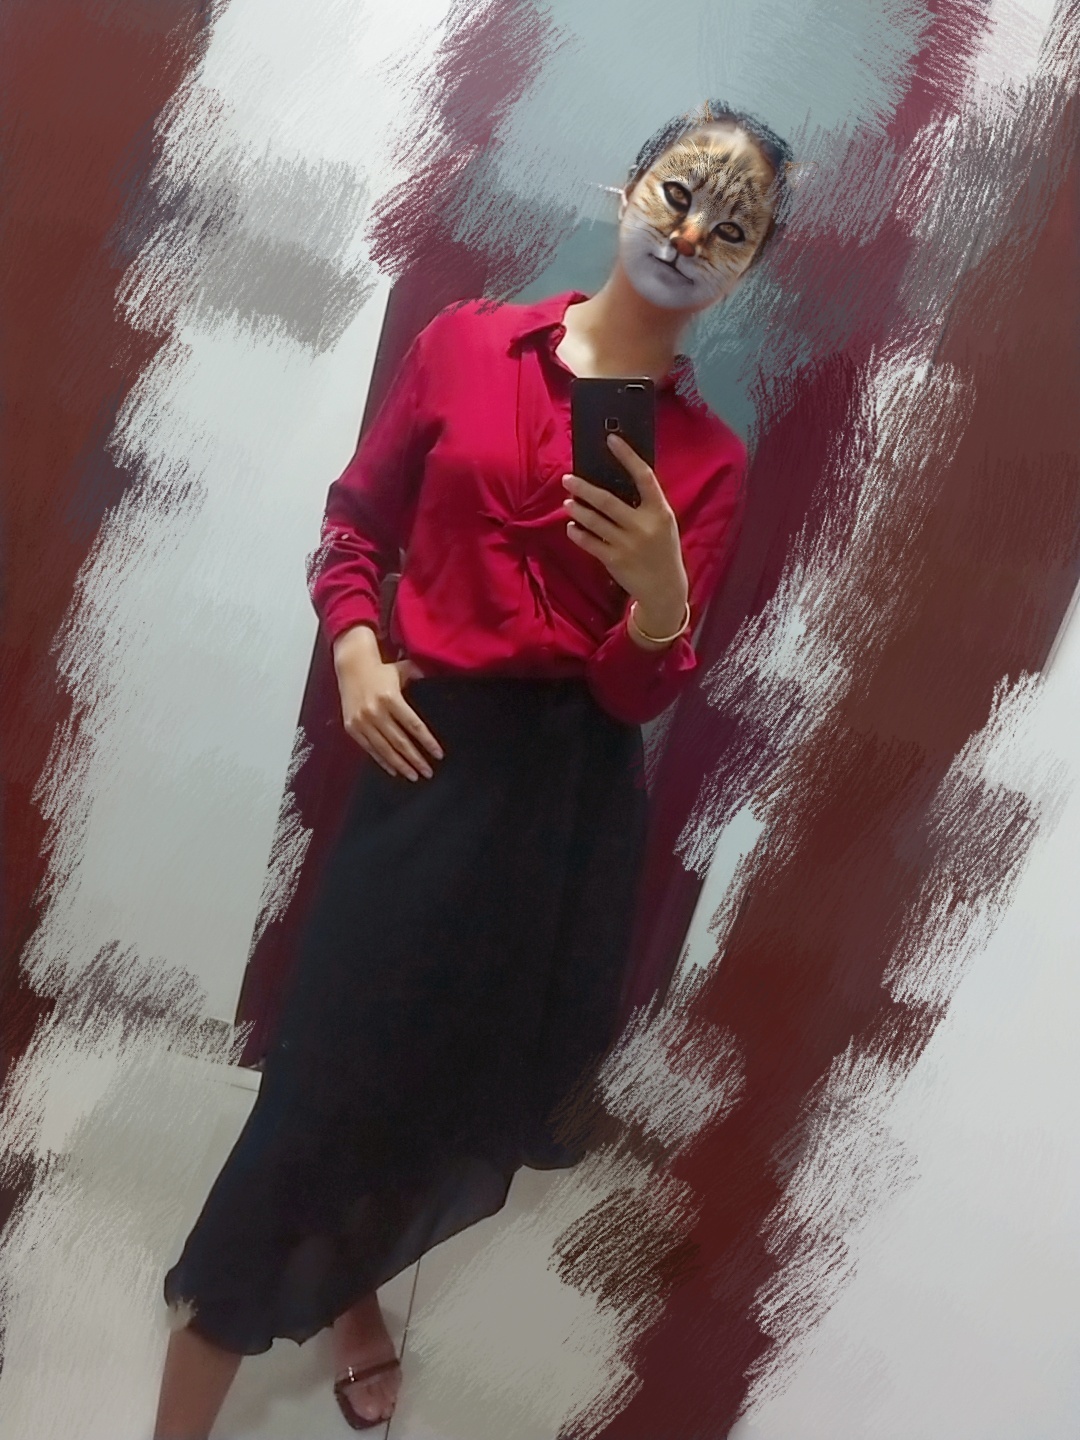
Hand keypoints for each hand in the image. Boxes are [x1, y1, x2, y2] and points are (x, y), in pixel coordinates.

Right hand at [332, 625, 443, 780]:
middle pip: (400, 742)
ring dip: (400, 765)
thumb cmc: (380, 670)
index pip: (414, 726)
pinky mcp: (352, 727)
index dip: (427, 742)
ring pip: (385, 749)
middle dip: (416, 759)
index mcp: (390, 698)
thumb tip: (436, 678)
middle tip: (428, 772)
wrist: (350, 666)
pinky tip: (394, 770)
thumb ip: (419, 675)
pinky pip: (370, 748)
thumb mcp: (401, 670)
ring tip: (413, 776)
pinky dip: (382, 761)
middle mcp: (375, 711)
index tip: (438, 754)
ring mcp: (362, 721)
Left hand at [562, 432, 688, 638]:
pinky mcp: (615, 560)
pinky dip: (577, 533)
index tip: (611, 439)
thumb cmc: (663, 550)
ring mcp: (628, 544)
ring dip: (577, 510)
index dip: (627, 456)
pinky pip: (590, 542)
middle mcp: (644, 526)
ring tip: (567, 502)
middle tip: (568, 479)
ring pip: (594, 521)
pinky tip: (571, 526)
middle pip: (608, 500)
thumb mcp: (663, 524)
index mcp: (660, 512)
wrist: (665, 588)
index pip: (644, 476)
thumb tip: (614, 483)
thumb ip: (645, 506)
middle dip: (584, 488)